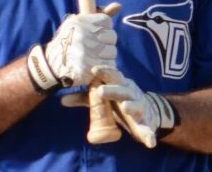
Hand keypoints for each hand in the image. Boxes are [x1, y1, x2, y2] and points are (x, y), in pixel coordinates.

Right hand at [26, 9, 117, 94]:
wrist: (53, 64)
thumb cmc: (70, 40)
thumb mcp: (80, 23)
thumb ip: (101, 14)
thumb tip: (118, 5)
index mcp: (80, 22)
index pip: (107, 22)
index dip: (104, 28)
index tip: (96, 34)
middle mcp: (83, 36)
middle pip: (112, 37)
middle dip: (107, 42)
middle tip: (96, 47)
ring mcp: (86, 53)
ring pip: (113, 52)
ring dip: (106, 56)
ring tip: (95, 56)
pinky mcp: (89, 68)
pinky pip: (110, 65)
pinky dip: (105, 66)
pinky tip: (96, 65)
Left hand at [61, 66, 177, 147]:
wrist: (148, 110)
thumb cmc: (119, 100)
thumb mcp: (103, 98)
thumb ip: (85, 98)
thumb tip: (62, 99)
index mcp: (120, 85)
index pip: (113, 75)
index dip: (104, 72)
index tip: (94, 70)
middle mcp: (131, 93)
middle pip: (122, 90)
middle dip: (112, 90)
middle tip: (101, 91)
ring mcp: (139, 107)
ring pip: (136, 106)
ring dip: (131, 106)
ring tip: (126, 107)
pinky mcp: (146, 123)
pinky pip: (147, 129)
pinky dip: (149, 135)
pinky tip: (149, 142)